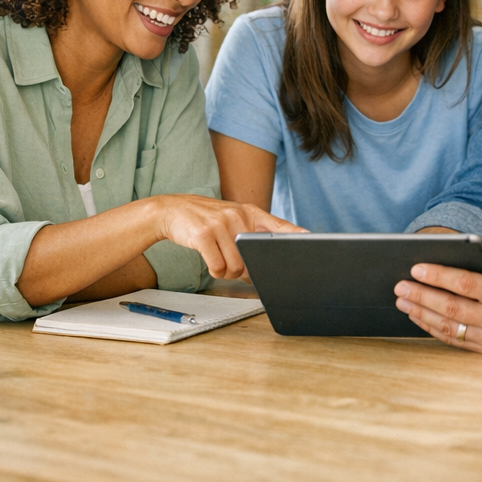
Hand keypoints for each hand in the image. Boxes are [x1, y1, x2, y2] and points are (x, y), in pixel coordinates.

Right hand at [152, 194, 304, 279]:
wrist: (172, 210)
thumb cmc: (205, 220)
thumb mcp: (231, 219)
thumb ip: (249, 238)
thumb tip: (262, 268)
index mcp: (249, 212)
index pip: (277, 224)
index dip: (294, 233)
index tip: (309, 238)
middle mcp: (237, 215)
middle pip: (253, 257)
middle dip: (244, 269)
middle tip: (232, 263)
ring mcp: (220, 224)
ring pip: (236, 266)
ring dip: (227, 271)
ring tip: (218, 258)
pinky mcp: (203, 235)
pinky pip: (218, 267)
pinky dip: (215, 271)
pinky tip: (210, 261)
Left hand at [393, 247, 481, 353]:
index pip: (465, 284)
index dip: (438, 276)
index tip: (417, 269)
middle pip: (452, 308)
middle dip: (422, 296)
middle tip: (400, 286)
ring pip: (450, 327)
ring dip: (422, 314)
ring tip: (403, 301)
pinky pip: (456, 340)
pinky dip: (434, 329)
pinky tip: (419, 317)